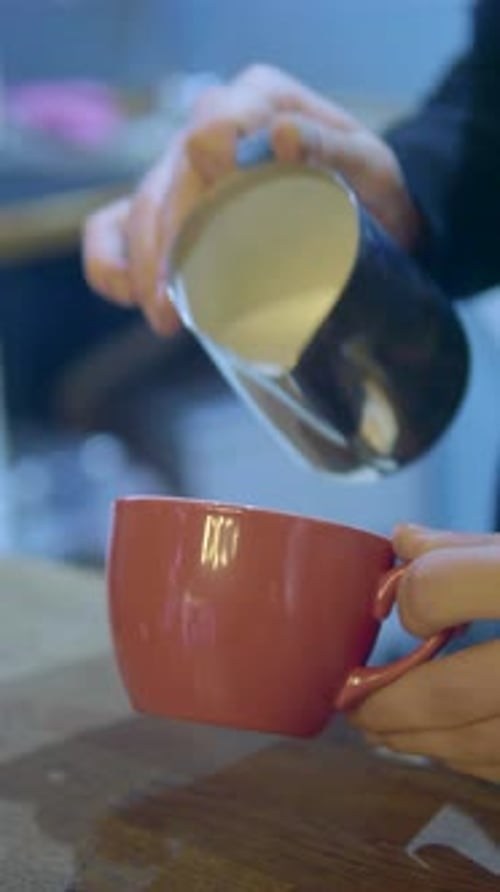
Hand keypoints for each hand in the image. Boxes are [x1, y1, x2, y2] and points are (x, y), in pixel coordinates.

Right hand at [83, 64, 419, 333]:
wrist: (367, 212)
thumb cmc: (371, 190)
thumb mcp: (370, 166)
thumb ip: (333, 147)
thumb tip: (280, 136)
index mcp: (258, 99)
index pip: (212, 125)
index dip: (202, 183)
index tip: (210, 243)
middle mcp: (212, 125)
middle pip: (167, 179)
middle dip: (165, 248)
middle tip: (175, 312)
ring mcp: (183, 167)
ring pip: (139, 209)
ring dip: (143, 268)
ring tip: (163, 320)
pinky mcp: (167, 205)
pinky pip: (113, 227)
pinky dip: (110, 264)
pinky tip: (130, 297)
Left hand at [351, 524, 499, 782]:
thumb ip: (466, 549)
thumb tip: (402, 542)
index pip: (439, 587)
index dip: (410, 596)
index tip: (397, 604)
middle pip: (448, 691)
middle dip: (385, 702)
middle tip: (349, 700)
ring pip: (473, 743)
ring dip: (414, 741)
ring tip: (379, 729)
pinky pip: (498, 766)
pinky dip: (462, 757)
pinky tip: (439, 744)